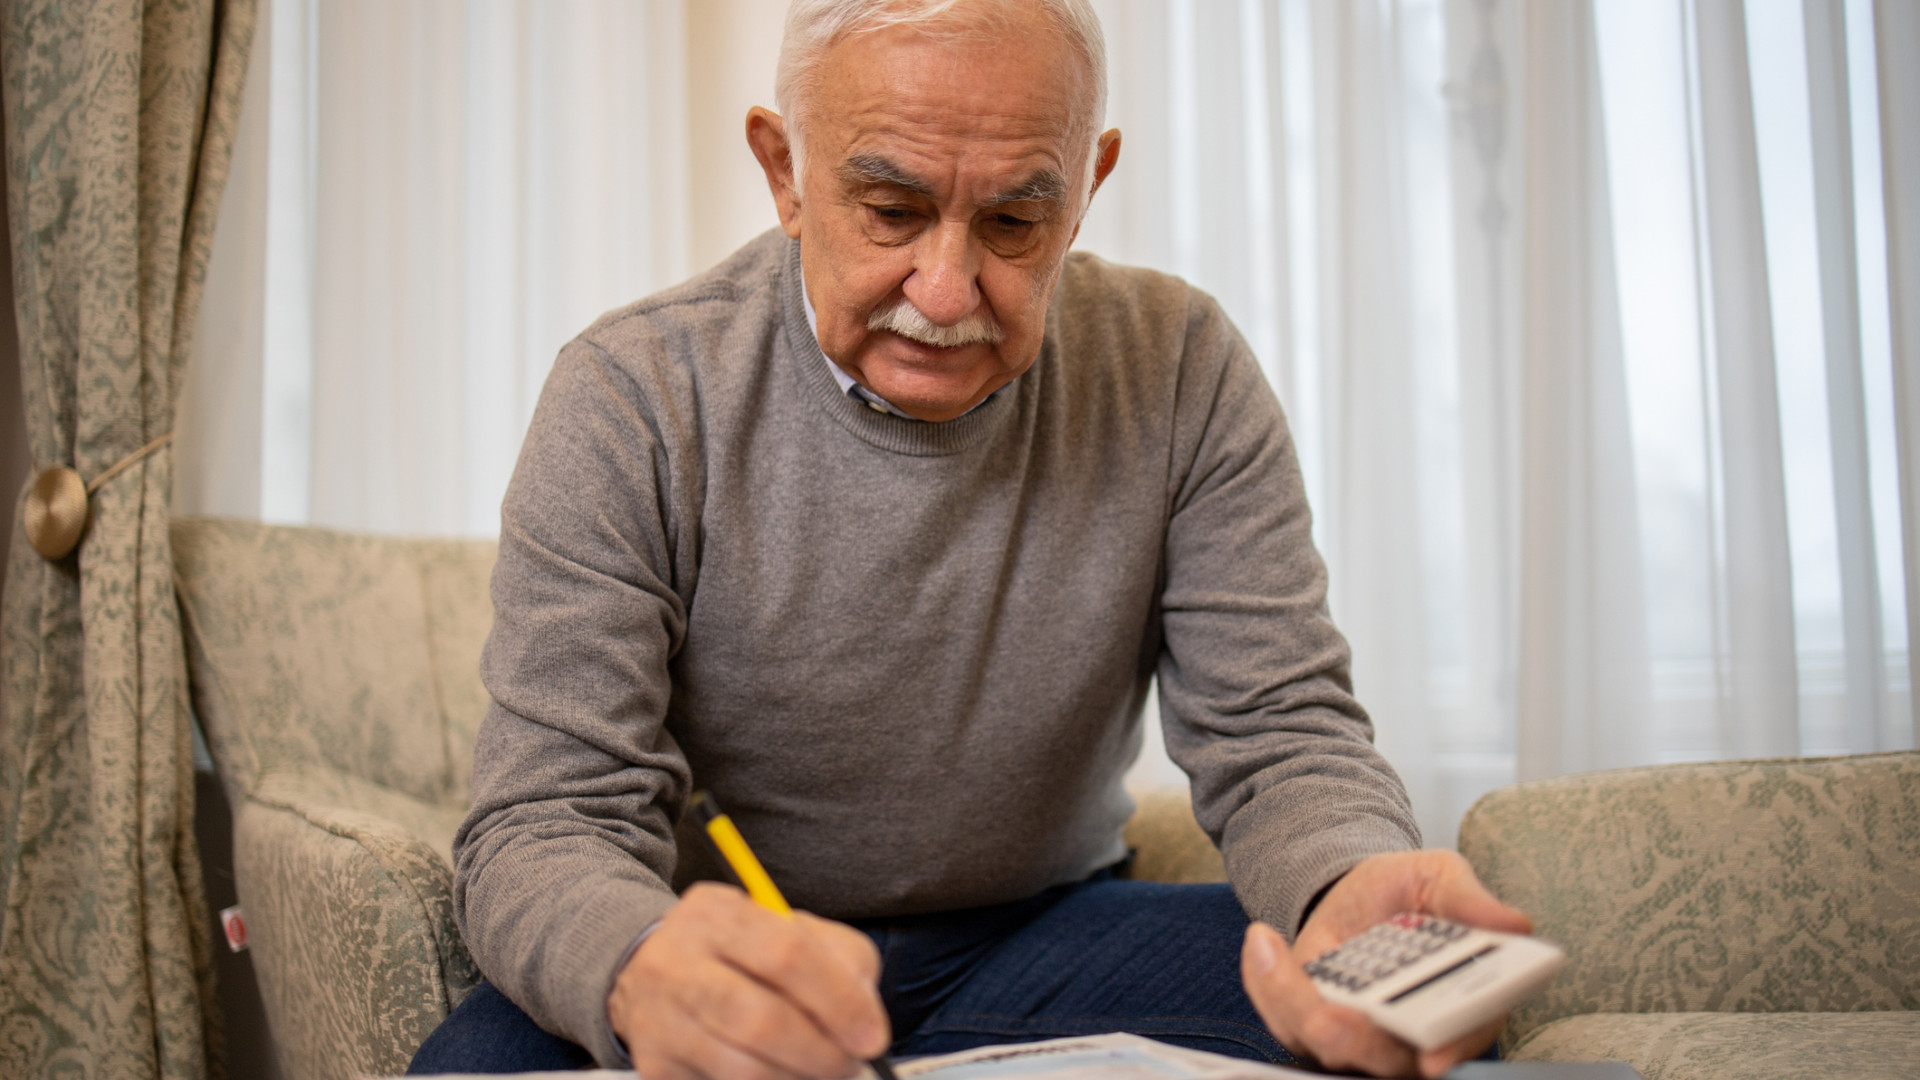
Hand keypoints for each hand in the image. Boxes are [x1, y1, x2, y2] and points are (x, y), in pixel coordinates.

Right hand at [608, 882, 890, 1079]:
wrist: (652, 969)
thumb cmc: (739, 952)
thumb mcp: (791, 929)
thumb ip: (841, 959)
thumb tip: (866, 1020)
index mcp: (717, 914)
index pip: (787, 955)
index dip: (839, 1002)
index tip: (871, 1037)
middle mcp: (677, 962)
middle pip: (760, 1020)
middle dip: (820, 1054)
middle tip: (848, 1065)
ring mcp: (658, 1017)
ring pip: (741, 1069)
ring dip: (795, 1079)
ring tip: (817, 1072)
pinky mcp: (653, 1065)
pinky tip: (779, 1075)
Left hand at [1239, 850, 1532, 1077]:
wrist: (1356, 889)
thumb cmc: (1410, 890)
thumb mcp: (1439, 877)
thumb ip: (1468, 899)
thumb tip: (1515, 923)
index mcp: (1459, 1000)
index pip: (1463, 1037)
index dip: (1451, 1049)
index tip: (1431, 1056)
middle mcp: (1409, 1032)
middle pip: (1388, 1060)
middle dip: (1358, 1044)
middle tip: (1329, 1018)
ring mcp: (1358, 1034)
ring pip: (1327, 1046)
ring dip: (1296, 1006)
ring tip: (1273, 954)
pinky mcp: (1311, 1023)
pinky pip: (1284, 1018)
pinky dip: (1266, 983)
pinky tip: (1262, 940)